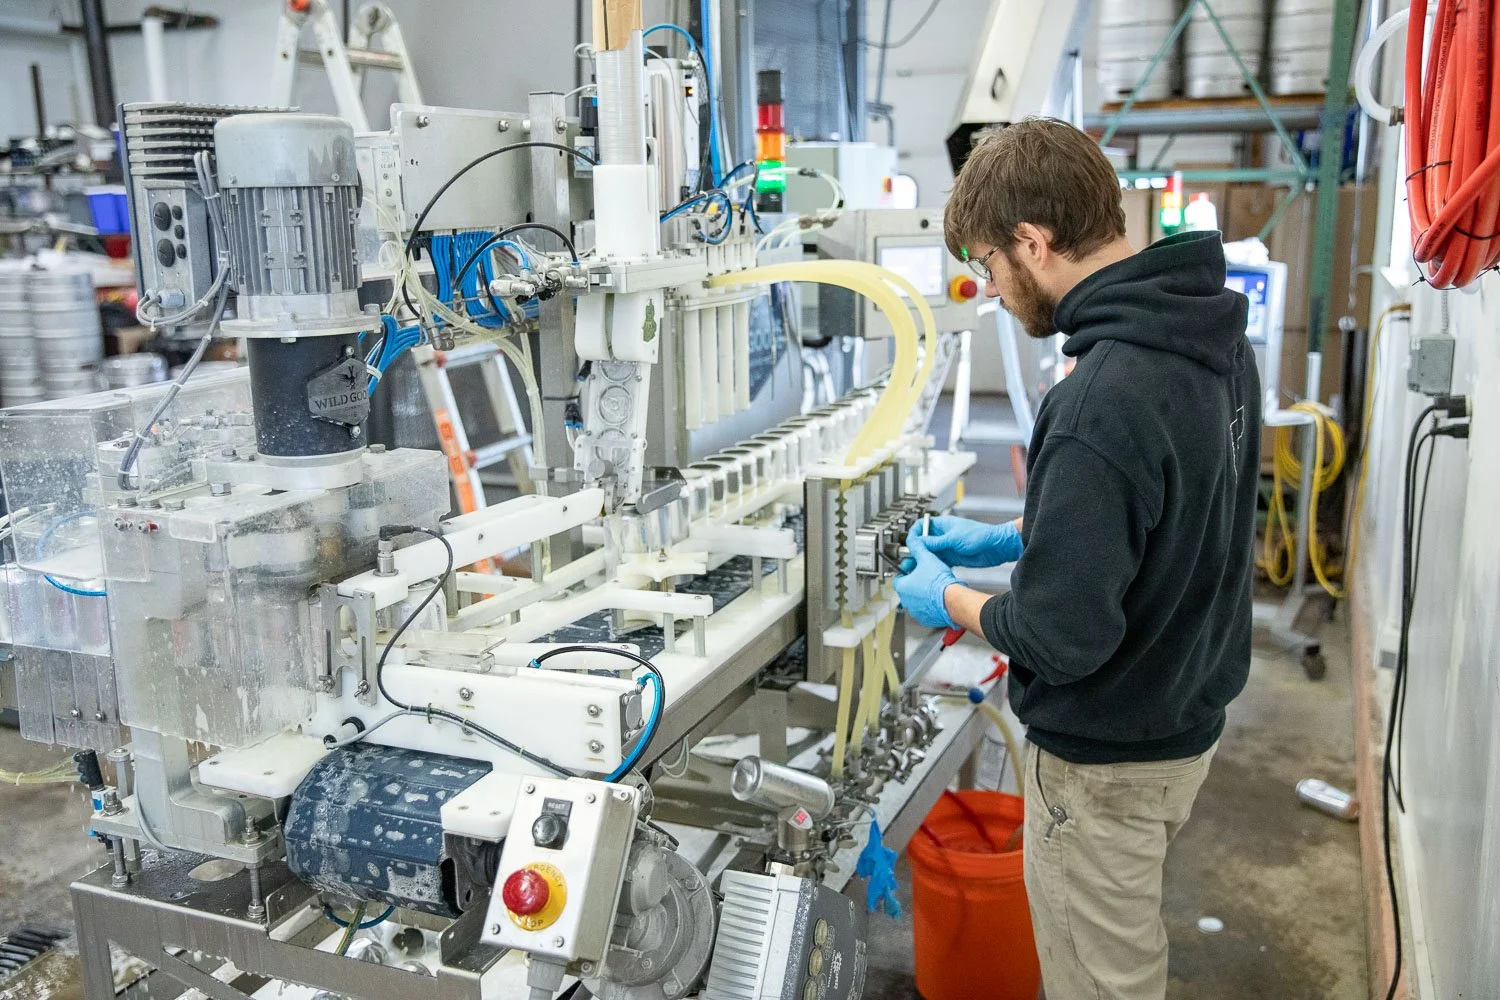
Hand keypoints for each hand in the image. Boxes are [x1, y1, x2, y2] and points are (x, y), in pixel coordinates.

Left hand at [894, 537, 958, 628]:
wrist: (953, 600)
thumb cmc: (939, 583)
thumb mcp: (927, 558)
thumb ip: (918, 548)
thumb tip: (913, 540)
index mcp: (902, 587)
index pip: (898, 576)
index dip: (907, 570)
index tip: (914, 568)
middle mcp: (906, 601)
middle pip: (908, 589)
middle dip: (916, 582)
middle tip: (927, 576)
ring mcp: (916, 611)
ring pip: (917, 600)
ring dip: (923, 595)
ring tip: (934, 587)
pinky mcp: (927, 619)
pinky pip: (926, 610)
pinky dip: (931, 605)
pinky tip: (939, 597)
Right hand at [907, 515, 1023, 567]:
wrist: (996, 547)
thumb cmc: (980, 535)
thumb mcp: (954, 538)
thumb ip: (936, 542)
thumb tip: (918, 542)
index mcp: (942, 525)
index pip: (922, 527)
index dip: (914, 534)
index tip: (910, 543)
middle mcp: (943, 535)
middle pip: (923, 542)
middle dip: (916, 550)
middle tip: (910, 559)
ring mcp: (947, 547)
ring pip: (930, 553)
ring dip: (923, 560)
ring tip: (916, 568)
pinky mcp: (953, 558)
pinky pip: (938, 562)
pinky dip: (933, 566)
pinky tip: (930, 571)